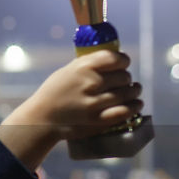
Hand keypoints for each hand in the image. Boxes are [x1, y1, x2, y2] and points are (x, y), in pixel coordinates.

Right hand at [0, 50, 142, 168]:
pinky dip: (134, 107)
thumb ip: (89, 64)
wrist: (41, 119)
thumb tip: (113, 59)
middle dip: (126, 78)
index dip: (123, 61)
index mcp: (83, 67)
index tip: (124, 64)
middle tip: (124, 82)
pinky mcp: (98, 120)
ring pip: (128, 93)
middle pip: (124, 76)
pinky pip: (125, 111)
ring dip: (134, 91)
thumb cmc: (54, 92)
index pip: (116, 58)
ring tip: (134, 91)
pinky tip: (137, 104)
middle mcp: (91, 83)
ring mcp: (95, 103)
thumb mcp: (68, 71)